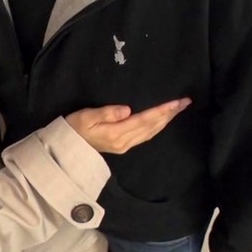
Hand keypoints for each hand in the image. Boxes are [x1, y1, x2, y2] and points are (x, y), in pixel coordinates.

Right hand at [65, 98, 191, 153]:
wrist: (67, 149)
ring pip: (151, 132)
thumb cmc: (73, 128)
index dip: (162, 110)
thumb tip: (128, 109)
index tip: (176, 102)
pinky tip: (162, 121)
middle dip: (169, 114)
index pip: (144, 119)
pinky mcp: (123, 146)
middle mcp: (124, 141)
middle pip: (152, 126)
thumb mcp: (85, 116)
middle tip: (185, 102)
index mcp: (116, 132)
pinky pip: (146, 136)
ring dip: (166, 120)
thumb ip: (107, 112)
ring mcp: (125, 145)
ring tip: (178, 110)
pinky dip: (157, 127)